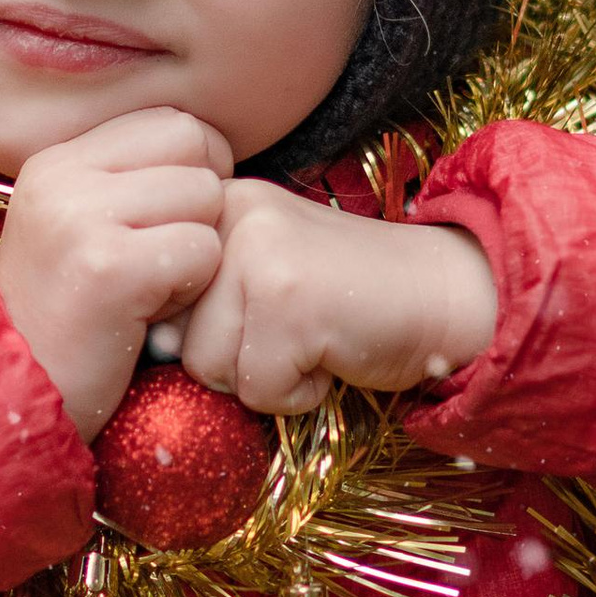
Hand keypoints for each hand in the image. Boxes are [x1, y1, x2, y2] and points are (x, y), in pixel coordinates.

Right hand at [0, 109, 230, 440]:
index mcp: (57, 161)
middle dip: (204, 203)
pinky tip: (149, 313)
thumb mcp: (79, 229)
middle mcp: (64, 176)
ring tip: (151, 287)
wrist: (14, 395)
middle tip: (167, 256)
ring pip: (208, 196)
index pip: (171, 120)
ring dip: (199, 250)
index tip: (171, 223)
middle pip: (196, 144)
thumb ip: (130, 180)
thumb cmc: (66, 321)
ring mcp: (82, 217)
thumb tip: (211, 144)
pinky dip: (192, 289)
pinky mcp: (108, 267)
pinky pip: (204, 250)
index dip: (197, 167)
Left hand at [178, 187, 498, 415]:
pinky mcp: (289, 298)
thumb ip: (198, 296)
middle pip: (176, 338)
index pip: (155, 298)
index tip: (262, 313)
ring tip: (312, 338)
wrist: (446, 295)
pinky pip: (258, 388)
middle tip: (295, 327)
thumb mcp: (258, 275)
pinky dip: (298, 392)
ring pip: (209, 367)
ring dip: (265, 376)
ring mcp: (258, 252)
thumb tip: (149, 342)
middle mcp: (229, 213)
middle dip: (235, 357)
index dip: (204, 330)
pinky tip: (332, 352)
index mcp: (216, 203)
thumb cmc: (346, 299)